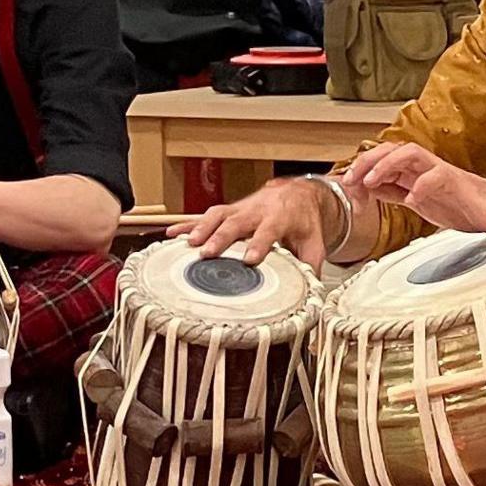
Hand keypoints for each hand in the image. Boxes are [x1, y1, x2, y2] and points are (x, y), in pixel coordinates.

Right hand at [182, 177, 335, 265]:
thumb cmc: (304, 221)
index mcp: (280, 217)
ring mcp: (240, 209)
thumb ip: (311, 265)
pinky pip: (205, 216)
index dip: (259, 244)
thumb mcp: (314, 242)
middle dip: (221, 237)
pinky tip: (171, 234)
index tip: (249, 260)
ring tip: (187, 244)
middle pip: (237, 223)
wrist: (297, 193)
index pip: (269, 231)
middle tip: (207, 253)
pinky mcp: (228, 210)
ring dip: (201, 228)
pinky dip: (187, 224)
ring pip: (218, 215)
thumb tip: (310, 293)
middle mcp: (257, 211)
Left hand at [340, 141, 485, 235]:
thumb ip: (396, 193)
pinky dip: (421, 186)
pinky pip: (436, 177)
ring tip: (372, 181)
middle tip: (352, 178)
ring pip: (410, 153)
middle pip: (391, 149)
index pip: (382, 160)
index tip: (346, 184)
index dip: (361, 170)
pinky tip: (412, 199)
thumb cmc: (461, 204)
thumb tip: (372, 190)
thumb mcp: (418, 202)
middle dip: (367, 161)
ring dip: (387, 164)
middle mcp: (425, 167)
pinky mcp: (455, 181)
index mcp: (414, 172)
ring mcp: (440, 171)